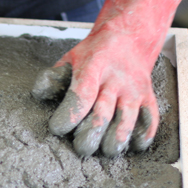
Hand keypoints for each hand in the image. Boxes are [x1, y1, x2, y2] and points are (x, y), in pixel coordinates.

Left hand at [32, 0, 184, 156]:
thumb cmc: (93, 54)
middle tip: (80, 148)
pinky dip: (143, 136)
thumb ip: (54, 77)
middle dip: (89, 136)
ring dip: (116, 141)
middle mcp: (115, 80)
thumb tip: (38, 95)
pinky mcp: (148, 98)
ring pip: (127, 121)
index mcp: (93, 68)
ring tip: (105, 151)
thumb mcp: (70, 58)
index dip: (69, 116)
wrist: (129, 37)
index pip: (81, 96)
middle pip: (103, 114)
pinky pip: (150, 120)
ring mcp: (134, 90)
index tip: (57, 128)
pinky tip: (132, 146)